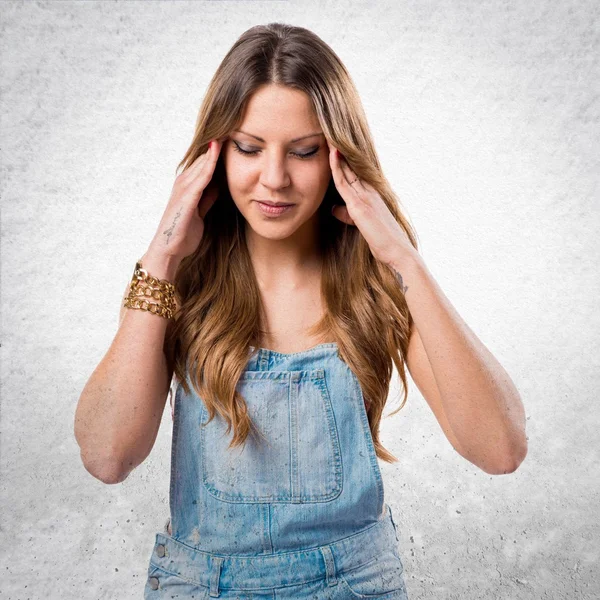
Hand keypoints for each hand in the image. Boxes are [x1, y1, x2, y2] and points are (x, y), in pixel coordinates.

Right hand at [147, 139, 223, 262]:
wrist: (170, 250)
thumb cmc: (183, 233)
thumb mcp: (201, 211)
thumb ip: (207, 197)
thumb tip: (218, 185)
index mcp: (189, 185)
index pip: (206, 162)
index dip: (219, 150)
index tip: (235, 134)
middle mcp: (184, 182)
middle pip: (204, 157)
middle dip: (218, 143)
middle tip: (234, 123)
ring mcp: (184, 188)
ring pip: (202, 162)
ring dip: (214, 148)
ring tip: (227, 129)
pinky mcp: (186, 197)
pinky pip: (200, 177)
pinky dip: (209, 164)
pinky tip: (217, 152)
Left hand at [327, 140, 415, 266]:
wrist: (397, 251)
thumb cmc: (382, 241)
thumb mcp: (361, 224)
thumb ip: (347, 215)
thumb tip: (333, 209)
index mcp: (372, 194)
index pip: (355, 171)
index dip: (345, 157)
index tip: (334, 143)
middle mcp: (370, 191)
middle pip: (352, 165)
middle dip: (340, 150)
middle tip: (330, 131)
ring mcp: (365, 196)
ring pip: (348, 170)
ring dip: (338, 153)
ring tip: (328, 135)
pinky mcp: (359, 206)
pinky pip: (344, 183)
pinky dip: (337, 168)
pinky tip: (331, 155)